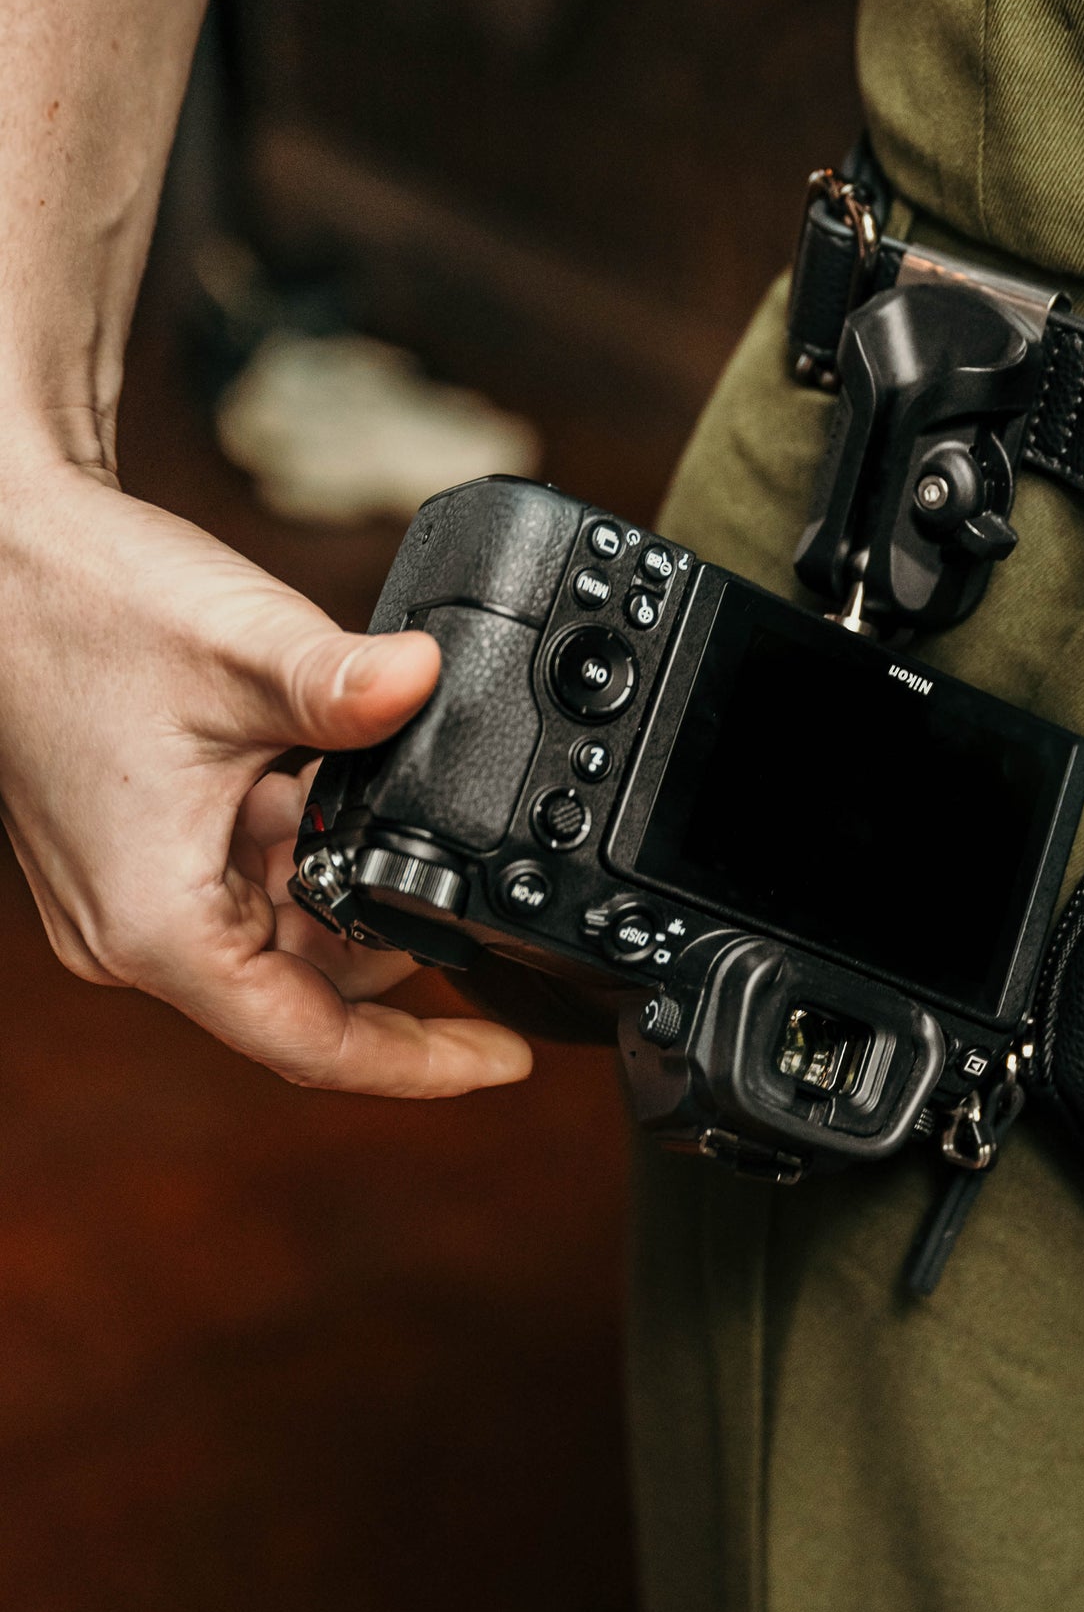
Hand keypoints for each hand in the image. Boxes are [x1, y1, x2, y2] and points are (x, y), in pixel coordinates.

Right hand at [0, 467, 531, 1096]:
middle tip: (471, 874)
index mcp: (157, 925)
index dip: (420, 1060)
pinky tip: (326, 773)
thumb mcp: (242, 647)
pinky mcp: (134, 857)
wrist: (5, 550)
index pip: (310, 1043)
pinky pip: (244, 882)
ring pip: (279, 932)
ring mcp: (128, 899)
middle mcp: (132, 934)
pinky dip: (300, 844)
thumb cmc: (85, 605)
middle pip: (303, 988)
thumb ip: (348, 682)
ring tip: (383, 791)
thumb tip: (430, 680)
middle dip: (394, 939)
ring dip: (344, 879)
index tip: (506, 1059)